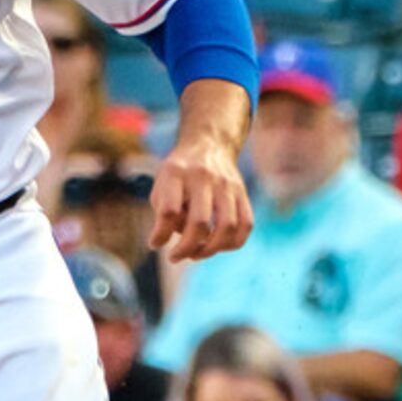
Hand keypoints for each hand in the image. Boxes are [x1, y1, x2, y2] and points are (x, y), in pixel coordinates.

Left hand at [150, 135, 253, 262]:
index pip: (169, 210)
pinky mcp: (242, 192)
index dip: (160, 234)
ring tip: (196, 254)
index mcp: (176, 173)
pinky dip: (233, 243)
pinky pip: (246, 224)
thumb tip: (174, 245)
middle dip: (186, 248)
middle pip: (199, 222)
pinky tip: (218, 246)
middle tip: (175, 256)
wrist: (208, 144)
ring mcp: (226, 184)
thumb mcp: (162, 185)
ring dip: (211, 249)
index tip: (155, 243)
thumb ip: (163, 215)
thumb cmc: (179, 174)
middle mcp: (203, 176)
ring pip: (228, 226)